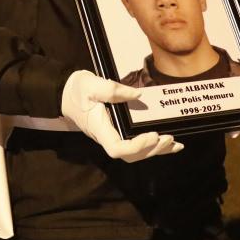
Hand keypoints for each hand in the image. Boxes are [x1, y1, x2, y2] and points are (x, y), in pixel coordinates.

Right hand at [61, 70, 183, 161]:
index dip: (137, 146)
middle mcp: (106, 138)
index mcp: (99, 129)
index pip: (117, 148)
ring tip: (174, 144)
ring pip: (135, 154)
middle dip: (151, 150)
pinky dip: (154, 147)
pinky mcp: (117, 133)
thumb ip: (113, 90)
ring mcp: (112, 137)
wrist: (65, 93)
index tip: (153, 134)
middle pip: (130, 155)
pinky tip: (169, 145)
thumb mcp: (92, 84)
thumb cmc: (77, 89)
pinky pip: (135, 146)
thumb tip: (138, 95)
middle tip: (168, 138)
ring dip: (155, 151)